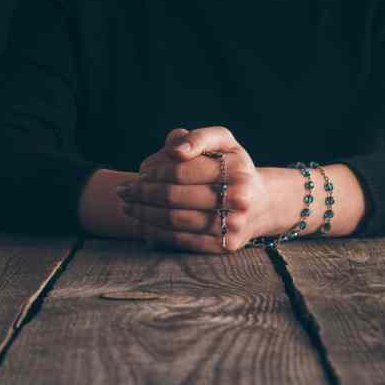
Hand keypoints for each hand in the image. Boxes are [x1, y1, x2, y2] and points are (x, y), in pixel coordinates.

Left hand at [118, 126, 272, 252]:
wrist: (261, 203)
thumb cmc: (232, 167)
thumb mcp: (223, 142)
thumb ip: (198, 137)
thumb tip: (174, 149)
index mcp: (236, 168)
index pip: (183, 170)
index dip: (156, 171)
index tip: (141, 172)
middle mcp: (238, 198)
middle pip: (176, 197)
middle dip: (143, 194)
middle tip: (123, 191)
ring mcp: (233, 224)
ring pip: (175, 220)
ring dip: (144, 214)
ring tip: (127, 207)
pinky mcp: (225, 246)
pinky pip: (182, 241)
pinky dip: (157, 233)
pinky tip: (142, 225)